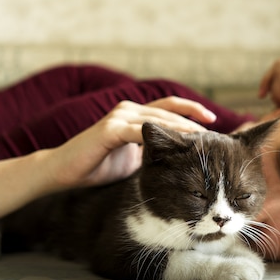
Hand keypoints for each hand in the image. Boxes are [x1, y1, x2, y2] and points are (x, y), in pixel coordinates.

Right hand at [49, 97, 216, 187]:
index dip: (192, 110)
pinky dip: (160, 138)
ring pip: (159, 119)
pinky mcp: (110, 129)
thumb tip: (180, 159)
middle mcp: (129, 109)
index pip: (169, 107)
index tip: (214, 121)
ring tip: (203, 140)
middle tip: (216, 135)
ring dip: (182, 129)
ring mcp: (119, 117)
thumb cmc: (98, 166)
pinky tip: (177, 146)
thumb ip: (153, 152)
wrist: (63, 172)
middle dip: (194, 122)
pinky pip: (141, 132)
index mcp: (135, 115)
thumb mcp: (134, 159)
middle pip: (169, 110)